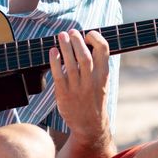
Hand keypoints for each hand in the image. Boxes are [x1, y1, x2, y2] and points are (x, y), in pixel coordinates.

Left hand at [49, 29, 111, 145]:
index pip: (104, 50)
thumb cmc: (94, 99)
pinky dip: (54, 61)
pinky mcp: (64, 94)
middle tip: (71, 31)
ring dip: (65, 46)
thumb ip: (97, 65)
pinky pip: (58, 74)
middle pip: (85, 55)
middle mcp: (91, 81)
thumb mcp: (102, 82)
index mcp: (103, 75)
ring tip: (61, 35)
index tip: (88, 34)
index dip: (96, 38)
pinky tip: (53, 51)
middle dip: (77, 40)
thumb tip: (86, 43)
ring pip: (70, 63)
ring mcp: (77, 88)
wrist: (89, 125)